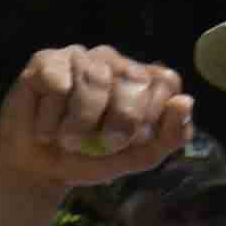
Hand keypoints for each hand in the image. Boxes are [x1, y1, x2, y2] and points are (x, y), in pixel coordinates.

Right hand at [0, 46, 191, 198]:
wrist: (40, 168)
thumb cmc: (92, 157)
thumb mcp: (139, 156)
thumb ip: (171, 136)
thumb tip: (185, 101)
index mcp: (145, 80)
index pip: (165, 82)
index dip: (151, 115)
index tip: (134, 141)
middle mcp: (116, 62)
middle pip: (134, 78)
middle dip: (121, 120)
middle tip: (103, 144)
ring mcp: (81, 57)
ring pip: (95, 79)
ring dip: (82, 122)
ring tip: (70, 140)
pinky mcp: (46, 61)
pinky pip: (57, 83)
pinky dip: (51, 116)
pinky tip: (45, 126)